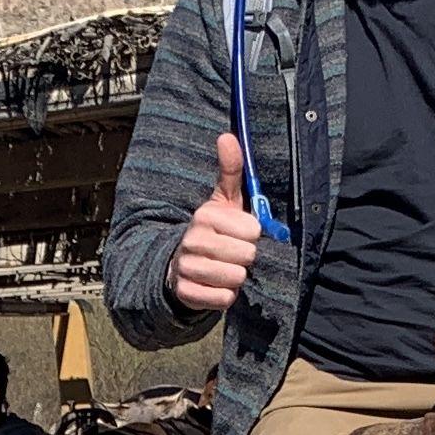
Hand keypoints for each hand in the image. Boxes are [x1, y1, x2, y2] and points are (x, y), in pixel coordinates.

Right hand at [170, 137, 266, 313]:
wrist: (181, 265)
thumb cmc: (214, 230)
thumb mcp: (223, 200)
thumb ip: (230, 170)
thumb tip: (228, 135)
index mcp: (204, 215)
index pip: (253, 231)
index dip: (252, 236)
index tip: (240, 234)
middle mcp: (192, 240)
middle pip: (247, 256)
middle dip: (246, 258)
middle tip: (233, 254)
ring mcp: (187, 267)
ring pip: (236, 278)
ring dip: (236, 278)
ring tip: (225, 269)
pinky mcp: (185, 293)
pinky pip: (224, 299)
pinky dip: (225, 296)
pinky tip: (216, 286)